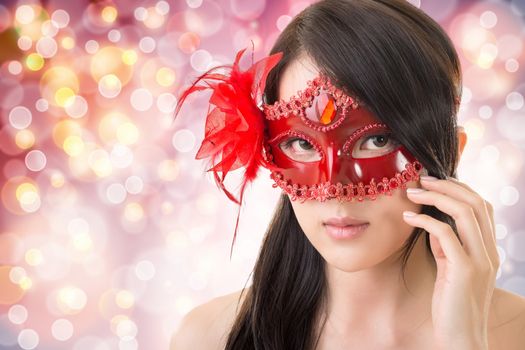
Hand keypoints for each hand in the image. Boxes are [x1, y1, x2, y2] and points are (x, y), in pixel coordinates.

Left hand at [402, 175, 499, 349]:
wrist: (461, 339)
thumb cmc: (452, 304)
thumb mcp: (450, 269)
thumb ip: (447, 247)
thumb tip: (433, 224)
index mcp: (488, 249)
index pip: (482, 207)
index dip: (460, 188)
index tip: (435, 181)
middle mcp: (490, 251)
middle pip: (476, 203)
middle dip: (448, 185)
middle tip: (422, 178)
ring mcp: (480, 260)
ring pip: (465, 213)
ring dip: (436, 197)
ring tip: (411, 192)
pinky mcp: (465, 271)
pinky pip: (445, 234)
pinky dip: (425, 220)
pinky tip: (408, 217)